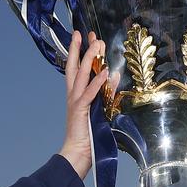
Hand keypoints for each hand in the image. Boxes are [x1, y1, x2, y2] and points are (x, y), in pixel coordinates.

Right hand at [59, 31, 116, 178]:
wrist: (77, 154)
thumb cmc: (88, 136)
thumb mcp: (99, 110)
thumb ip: (105, 93)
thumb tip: (113, 76)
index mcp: (76, 95)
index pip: (78, 69)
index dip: (81, 52)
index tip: (87, 37)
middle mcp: (73, 95)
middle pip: (75, 66)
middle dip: (81, 48)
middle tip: (88, 33)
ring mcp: (75, 102)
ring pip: (81, 75)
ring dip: (90, 59)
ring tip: (97, 44)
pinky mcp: (80, 111)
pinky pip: (89, 94)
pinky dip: (97, 83)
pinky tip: (104, 72)